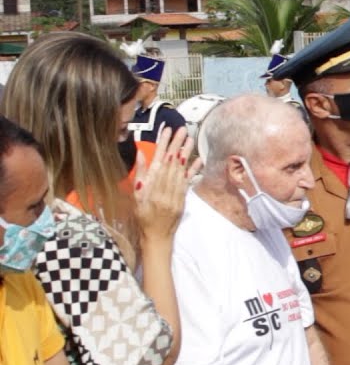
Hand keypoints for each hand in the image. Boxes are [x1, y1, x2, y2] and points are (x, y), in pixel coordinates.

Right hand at [135, 126, 195, 240]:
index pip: (158, 160)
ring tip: (190, 138)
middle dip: (177, 144)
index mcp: (150, 186)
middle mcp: (164, 188)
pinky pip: (188, 182)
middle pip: (172, 162)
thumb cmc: (142, 216)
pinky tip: (199, 160)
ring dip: (186, 153)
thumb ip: (140, 175)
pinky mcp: (183, 199)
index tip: (167, 130)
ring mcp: (175, 194)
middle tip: (182, 129)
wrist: (156, 236)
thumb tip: (142, 154)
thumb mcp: (135, 197)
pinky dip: (193, 170)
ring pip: (181, 170)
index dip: (163, 144)